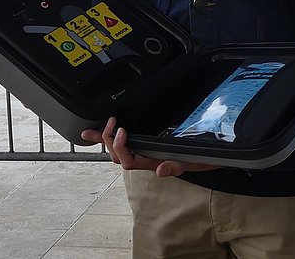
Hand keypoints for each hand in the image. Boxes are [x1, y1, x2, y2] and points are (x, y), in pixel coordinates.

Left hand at [81, 117, 217, 177]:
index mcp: (151, 163)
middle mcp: (143, 158)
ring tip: (107, 124)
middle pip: (118, 156)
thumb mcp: (189, 163)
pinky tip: (88, 132)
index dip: (121, 148)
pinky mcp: (142, 143)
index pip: (129, 161)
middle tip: (114, 123)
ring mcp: (141, 152)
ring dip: (106, 139)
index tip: (123, 131)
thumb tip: (160, 171)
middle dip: (111, 141)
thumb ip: (175, 167)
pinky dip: (103, 137)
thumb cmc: (197, 159)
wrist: (205, 155)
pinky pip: (120, 143)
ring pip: (116, 152)